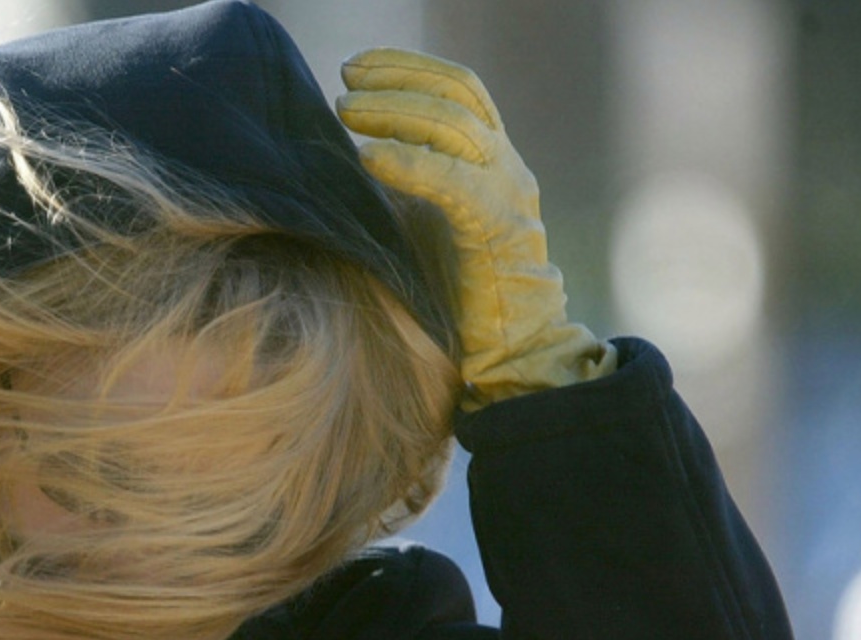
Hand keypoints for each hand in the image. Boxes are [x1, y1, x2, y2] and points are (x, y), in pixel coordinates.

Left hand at [336, 48, 613, 407]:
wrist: (515, 350)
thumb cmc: (461, 294)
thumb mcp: (426, 222)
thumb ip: (404, 185)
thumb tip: (345, 156)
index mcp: (492, 161)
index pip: (459, 89)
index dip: (410, 67)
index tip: (358, 67)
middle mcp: (507, 167)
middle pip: (457, 96)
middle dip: (397, 78)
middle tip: (345, 81)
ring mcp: (509, 196)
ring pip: (456, 126)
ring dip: (395, 112)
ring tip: (346, 110)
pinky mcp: (499, 233)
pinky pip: (456, 184)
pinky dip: (411, 163)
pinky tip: (371, 158)